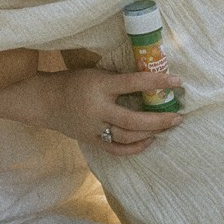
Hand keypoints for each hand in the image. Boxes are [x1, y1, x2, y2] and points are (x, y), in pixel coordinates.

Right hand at [36, 64, 183, 157]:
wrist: (45, 102)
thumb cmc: (73, 81)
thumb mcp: (96, 73)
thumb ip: (119, 79)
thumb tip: (151, 80)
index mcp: (99, 86)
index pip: (133, 83)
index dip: (156, 82)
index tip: (177, 81)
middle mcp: (97, 110)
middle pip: (133, 120)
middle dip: (159, 120)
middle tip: (178, 116)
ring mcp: (94, 129)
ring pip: (128, 137)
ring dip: (151, 133)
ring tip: (168, 127)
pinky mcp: (92, 141)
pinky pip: (117, 150)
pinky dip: (135, 148)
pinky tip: (149, 140)